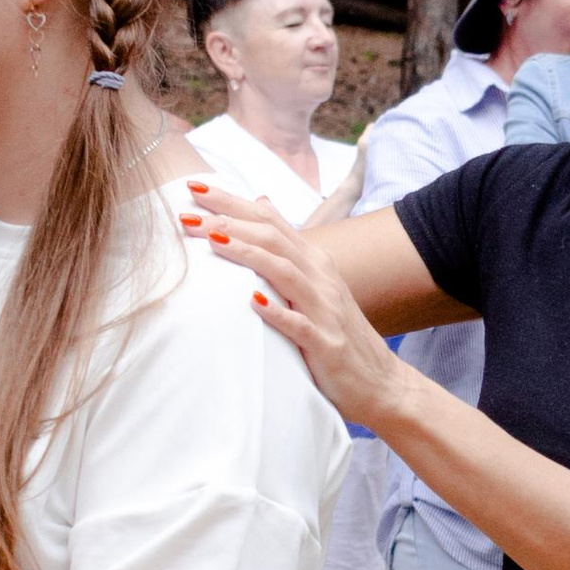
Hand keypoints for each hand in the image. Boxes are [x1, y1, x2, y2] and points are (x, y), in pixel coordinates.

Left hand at [184, 185, 411, 432]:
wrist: (381, 382)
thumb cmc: (338, 333)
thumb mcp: (315, 282)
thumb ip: (287, 246)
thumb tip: (262, 202)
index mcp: (315, 262)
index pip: (270, 220)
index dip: (232, 201)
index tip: (194, 186)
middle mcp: (321, 278)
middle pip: (273, 237)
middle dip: (230, 221)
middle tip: (188, 214)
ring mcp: (325, 311)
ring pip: (285, 272)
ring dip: (248, 254)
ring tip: (211, 240)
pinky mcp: (327, 345)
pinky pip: (300, 326)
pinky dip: (276, 312)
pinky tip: (252, 301)